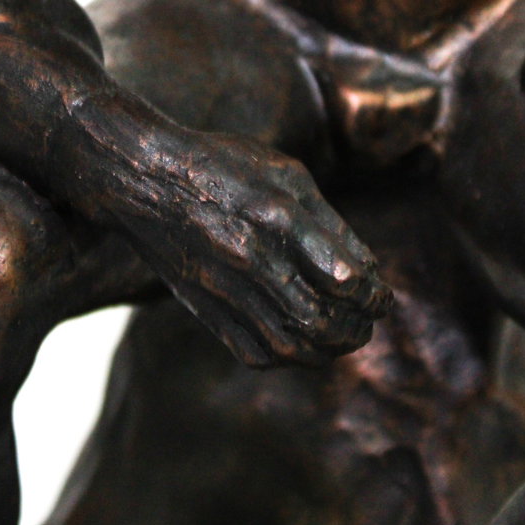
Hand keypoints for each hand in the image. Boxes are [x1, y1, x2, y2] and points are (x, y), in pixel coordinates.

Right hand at [104, 128, 390, 367]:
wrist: (145, 180)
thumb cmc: (223, 167)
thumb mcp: (285, 173)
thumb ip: (328, 222)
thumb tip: (365, 272)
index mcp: (278, 216)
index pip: (344, 278)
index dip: (372, 294)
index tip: (380, 295)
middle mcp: (252, 257)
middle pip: (320, 321)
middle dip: (356, 329)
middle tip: (367, 322)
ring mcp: (225, 287)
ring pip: (289, 346)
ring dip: (326, 350)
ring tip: (342, 338)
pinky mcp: (205, 308)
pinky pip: (254, 352)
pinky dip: (287, 356)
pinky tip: (299, 341)